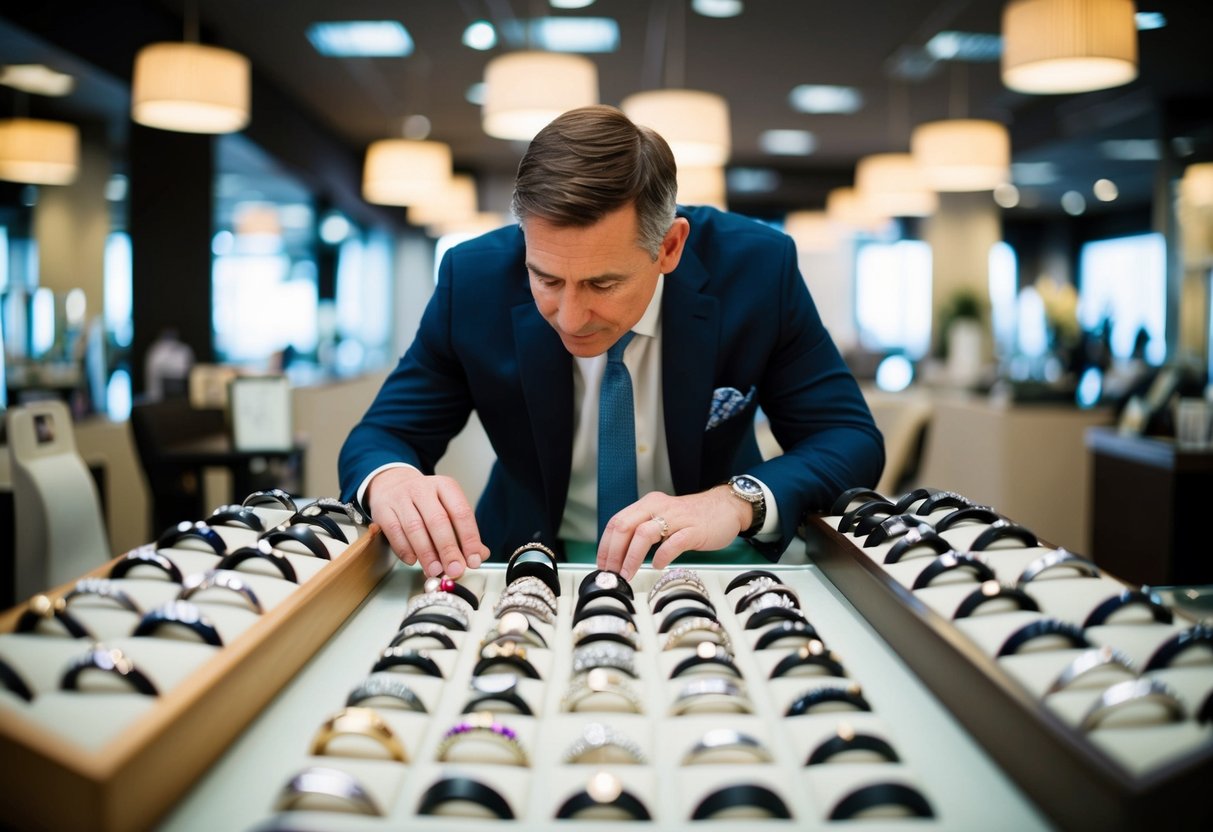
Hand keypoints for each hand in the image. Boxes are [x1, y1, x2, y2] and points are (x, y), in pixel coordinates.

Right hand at [365, 467, 488, 577]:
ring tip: (435, 570)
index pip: (461, 513)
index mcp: (445, 486)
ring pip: (415, 528)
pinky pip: (395, 532)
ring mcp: (401, 498)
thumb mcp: (447, 508)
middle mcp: (423, 489)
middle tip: (455, 569)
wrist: (392, 484)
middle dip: (448, 549)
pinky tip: (413, 561)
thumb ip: (464, 532)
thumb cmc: (425, 501)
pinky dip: (405, 550)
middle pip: (438, 521)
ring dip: (427, 554)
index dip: (469, 539)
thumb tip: (480, 555)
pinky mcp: (383, 510)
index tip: (474, 560)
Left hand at [596, 486, 750, 579]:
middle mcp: (658, 508)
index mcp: (648, 504)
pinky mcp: (694, 530)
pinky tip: (657, 566)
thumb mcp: (662, 518)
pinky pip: (673, 543)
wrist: (726, 507)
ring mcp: (676, 518)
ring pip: (644, 534)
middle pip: (625, 526)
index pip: (617, 522)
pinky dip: (661, 556)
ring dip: (631, 557)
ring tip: (627, 574)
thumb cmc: (692, 518)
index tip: (602, 565)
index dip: (605, 545)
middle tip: (611, 573)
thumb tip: (620, 556)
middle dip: (614, 552)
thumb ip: (643, 530)